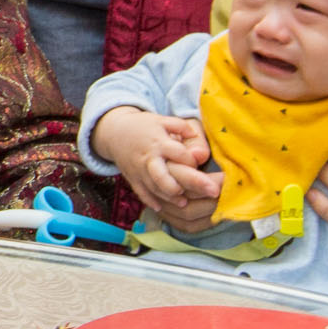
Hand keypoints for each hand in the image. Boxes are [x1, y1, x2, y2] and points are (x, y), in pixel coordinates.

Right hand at [93, 107, 221, 231]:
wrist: (114, 133)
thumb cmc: (145, 127)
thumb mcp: (163, 120)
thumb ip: (183, 128)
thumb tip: (197, 144)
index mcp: (159, 142)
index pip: (179, 154)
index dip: (192, 160)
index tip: (200, 164)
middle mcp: (149, 159)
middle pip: (166, 175)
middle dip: (191, 183)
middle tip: (213, 191)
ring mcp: (140, 171)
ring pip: (155, 188)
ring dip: (171, 196)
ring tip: (185, 203)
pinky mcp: (133, 179)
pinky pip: (142, 193)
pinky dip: (151, 201)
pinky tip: (162, 208)